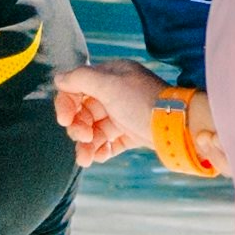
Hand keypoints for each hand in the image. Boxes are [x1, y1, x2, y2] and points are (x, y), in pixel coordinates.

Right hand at [45, 64, 162, 165]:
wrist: (176, 127)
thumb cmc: (143, 101)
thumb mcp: (110, 84)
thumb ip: (81, 79)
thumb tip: (58, 78)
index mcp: (111, 76)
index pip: (77, 87)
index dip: (67, 103)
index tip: (65, 120)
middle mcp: (115, 93)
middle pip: (83, 111)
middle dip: (78, 127)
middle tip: (84, 137)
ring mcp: (123, 114)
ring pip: (94, 130)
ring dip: (85, 144)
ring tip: (85, 159)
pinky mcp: (130, 133)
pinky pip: (108, 143)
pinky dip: (100, 150)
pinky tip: (97, 158)